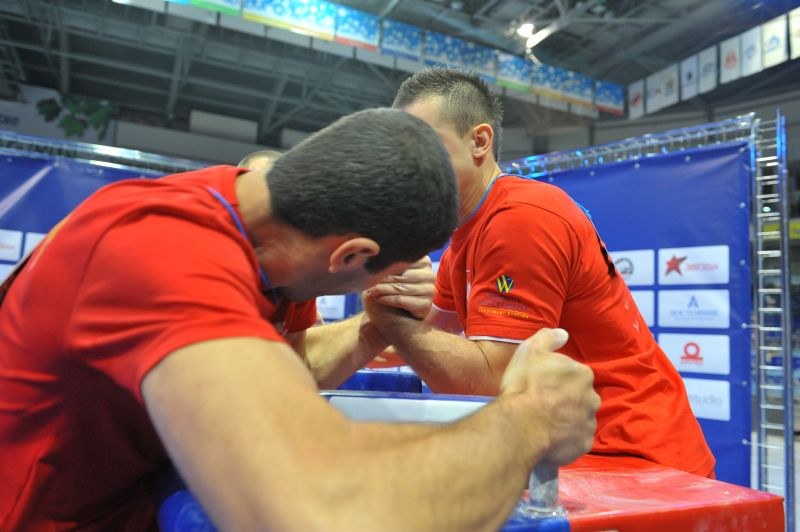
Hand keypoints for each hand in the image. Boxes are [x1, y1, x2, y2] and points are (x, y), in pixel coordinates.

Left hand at [363, 256, 434, 319]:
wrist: (395, 317)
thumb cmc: (390, 289)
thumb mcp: (389, 273)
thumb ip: (388, 263)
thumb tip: (377, 253)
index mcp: (423, 261)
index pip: (404, 260)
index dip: (387, 264)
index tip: (372, 266)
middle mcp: (429, 275)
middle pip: (402, 275)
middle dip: (383, 278)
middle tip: (368, 281)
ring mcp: (429, 291)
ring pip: (401, 287)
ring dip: (382, 289)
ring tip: (370, 290)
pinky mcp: (426, 305)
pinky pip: (402, 300)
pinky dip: (388, 299)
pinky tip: (378, 298)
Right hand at [500, 328, 598, 466]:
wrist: (521, 425)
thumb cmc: (525, 385)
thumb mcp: (531, 350)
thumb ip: (549, 338)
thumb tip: (563, 334)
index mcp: (582, 374)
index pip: (574, 374)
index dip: (557, 379)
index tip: (542, 385)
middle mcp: (592, 397)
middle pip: (580, 396)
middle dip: (566, 399)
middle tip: (543, 403)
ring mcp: (589, 423)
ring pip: (580, 418)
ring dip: (567, 419)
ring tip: (544, 422)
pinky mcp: (584, 445)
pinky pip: (576, 439)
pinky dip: (566, 438)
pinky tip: (548, 436)